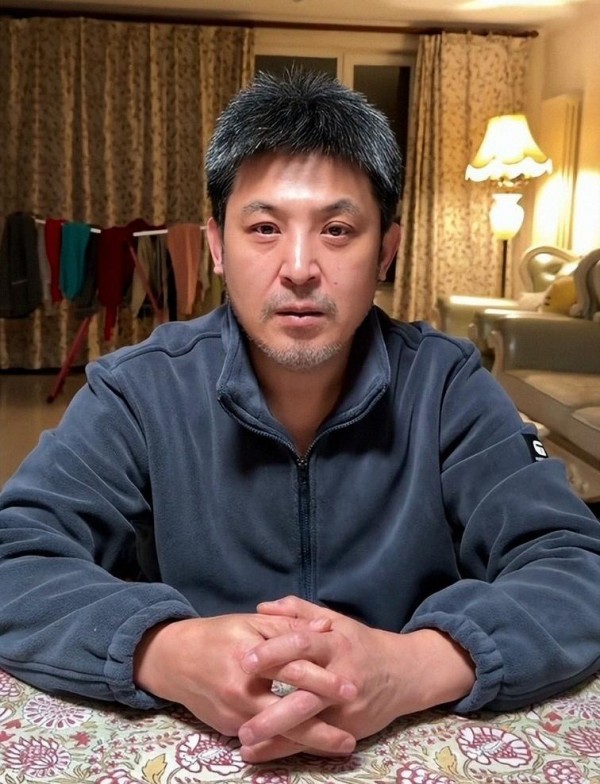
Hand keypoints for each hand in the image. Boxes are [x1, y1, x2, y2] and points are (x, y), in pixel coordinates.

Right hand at [133, 613, 356, 757]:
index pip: (292, 671)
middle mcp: (240, 692)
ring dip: (308, 741)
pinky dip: (285, 739)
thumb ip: (289, 626)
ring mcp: (232, 715)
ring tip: (338, 745)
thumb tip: (326, 628)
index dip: (323, 681)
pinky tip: (308, 741)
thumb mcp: (253, 623)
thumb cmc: (217, 635)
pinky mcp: (226, 730)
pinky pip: (261, 736)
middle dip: (321, 731)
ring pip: (276, 734)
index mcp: (250, 659)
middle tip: (350, 739)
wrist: (172, 660)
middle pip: (287, 718)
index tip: (351, 690)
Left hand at [238, 596, 475, 761]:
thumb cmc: (361, 644)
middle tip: (239, 708)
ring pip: (308, 722)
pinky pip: (312, 742)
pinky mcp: (347, 730)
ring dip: (275, 733)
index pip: (302, 644)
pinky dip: (285, 749)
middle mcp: (341, 676)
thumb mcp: (335, 621)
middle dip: (272, 704)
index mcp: (334, 643)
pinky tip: (259, 754)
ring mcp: (345, 707)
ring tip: (244, 740)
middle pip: (305, 691)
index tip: (244, 659)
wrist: (404, 674)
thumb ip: (299, 613)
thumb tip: (261, 608)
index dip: (273, 651)